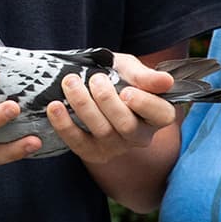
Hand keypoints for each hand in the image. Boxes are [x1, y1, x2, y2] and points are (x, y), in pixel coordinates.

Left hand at [44, 53, 179, 164]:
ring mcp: (116, 147)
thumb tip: (166, 81)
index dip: (144, 104)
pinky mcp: (92, 152)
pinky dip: (64, 124)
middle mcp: (139, 136)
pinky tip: (54, 106)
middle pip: (127, 125)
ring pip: (102, 132)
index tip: (126, 91)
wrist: (91, 85)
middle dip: (107, 101)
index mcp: (157, 115)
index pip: (160, 114)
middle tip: (95, 79)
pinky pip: (77, 142)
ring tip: (70, 82)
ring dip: (83, 105)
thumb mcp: (130, 69)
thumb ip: (145, 76)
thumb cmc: (118, 76)